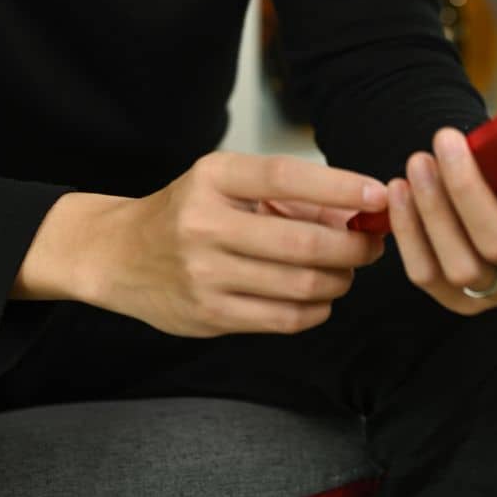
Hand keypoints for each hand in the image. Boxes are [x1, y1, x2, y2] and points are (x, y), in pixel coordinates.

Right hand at [78, 150, 387, 338]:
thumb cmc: (188, 210)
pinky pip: (284, 319)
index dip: (338, 186)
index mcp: (212, 178)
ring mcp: (205, 274)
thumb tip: (359, 209)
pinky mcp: (209, 315)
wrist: (119, 254)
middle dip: (352, 245)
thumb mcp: (225, 183)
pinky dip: (317, 309)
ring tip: (346, 269)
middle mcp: (205, 224)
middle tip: (372, 242)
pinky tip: (320, 295)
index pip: (285, 176)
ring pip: (301, 285)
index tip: (377, 192)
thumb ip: (288, 195)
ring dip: (339, 279)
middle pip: (302, 241)